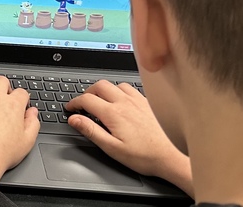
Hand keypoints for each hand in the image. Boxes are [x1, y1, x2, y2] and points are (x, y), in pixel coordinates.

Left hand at [0, 77, 39, 176]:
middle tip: (5, 99)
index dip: (23, 99)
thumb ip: (33, 124)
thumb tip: (32, 114)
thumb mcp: (27, 141)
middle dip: (5, 87)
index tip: (21, 105)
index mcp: (12, 105)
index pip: (21, 92)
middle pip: (1, 80)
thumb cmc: (1, 153)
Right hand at [65, 81, 193, 194]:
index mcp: (113, 113)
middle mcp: (125, 102)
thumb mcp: (112, 148)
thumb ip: (91, 131)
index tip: (70, 108)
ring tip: (101, 100)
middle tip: (83, 102)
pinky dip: (120, 91)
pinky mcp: (148, 102)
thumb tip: (74, 119)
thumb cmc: (144, 156)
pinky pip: (130, 88)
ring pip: (115, 84)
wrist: (172, 157)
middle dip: (87, 92)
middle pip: (99, 86)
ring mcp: (138, 100)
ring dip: (104, 90)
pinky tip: (122, 100)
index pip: (86, 99)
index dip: (74, 102)